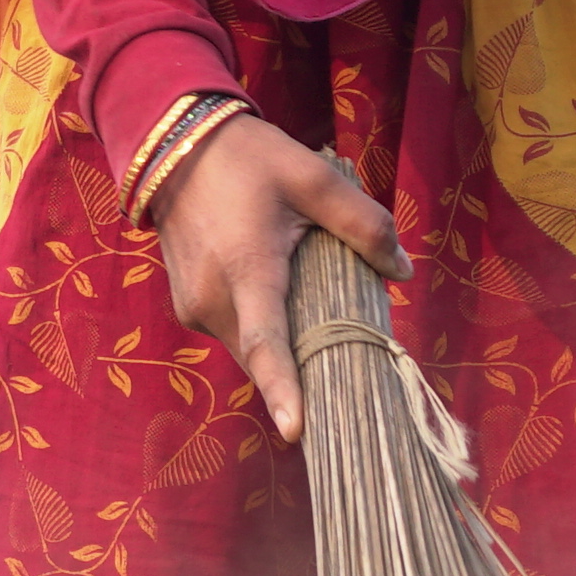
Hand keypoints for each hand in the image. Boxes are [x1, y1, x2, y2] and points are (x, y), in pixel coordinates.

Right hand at [153, 114, 400, 444]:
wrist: (173, 144)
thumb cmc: (248, 158)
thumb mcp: (313, 177)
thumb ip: (364, 223)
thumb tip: (402, 272)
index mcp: (246, 269)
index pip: (265, 343)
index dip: (282, 390)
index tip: (297, 432)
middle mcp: (212, 299)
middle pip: (266, 354)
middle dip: (304, 358)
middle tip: (341, 330)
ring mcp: (192, 307)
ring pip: (249, 347)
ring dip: (281, 338)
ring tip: (304, 295)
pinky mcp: (185, 306)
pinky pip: (232, 331)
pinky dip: (258, 324)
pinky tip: (274, 291)